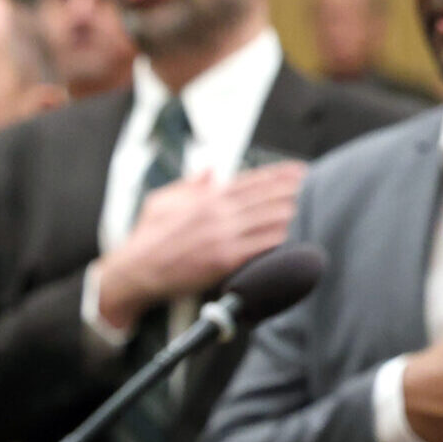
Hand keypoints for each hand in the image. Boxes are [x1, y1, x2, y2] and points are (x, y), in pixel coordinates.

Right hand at [95, 164, 307, 331]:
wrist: (134, 271)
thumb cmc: (147, 237)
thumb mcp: (163, 201)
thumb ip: (190, 185)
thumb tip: (212, 171)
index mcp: (205, 198)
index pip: (249, 181)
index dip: (276, 175)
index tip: (297, 170)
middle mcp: (216, 213)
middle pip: (263, 198)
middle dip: (288, 190)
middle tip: (308, 184)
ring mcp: (221, 236)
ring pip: (265, 220)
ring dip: (286, 212)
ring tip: (303, 205)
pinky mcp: (223, 260)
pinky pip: (257, 247)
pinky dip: (275, 239)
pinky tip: (289, 234)